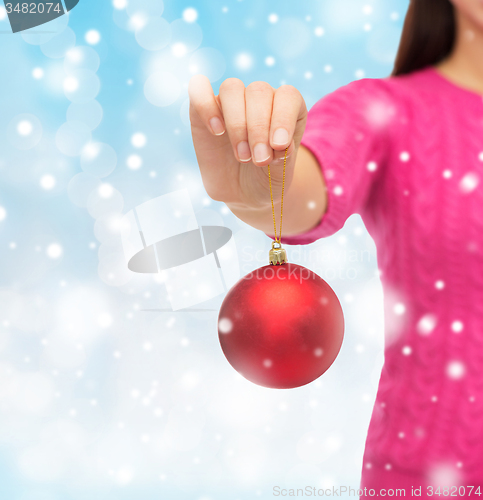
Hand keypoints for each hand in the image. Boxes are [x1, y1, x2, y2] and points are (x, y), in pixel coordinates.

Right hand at [188, 75, 307, 209]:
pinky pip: (198, 89)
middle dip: (258, 128)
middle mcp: (260, 98)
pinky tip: (216, 131)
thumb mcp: (280, 174)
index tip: (279, 145)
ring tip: (241, 156)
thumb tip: (282, 144)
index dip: (283, 117)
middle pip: (259, 92)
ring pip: (232, 88)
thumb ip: (285, 157)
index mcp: (287, 107)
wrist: (241, 193)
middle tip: (259, 160)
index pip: (288, 96)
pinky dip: (205, 105)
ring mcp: (231, 101)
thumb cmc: (266, 178)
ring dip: (237, 123)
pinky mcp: (203, 108)